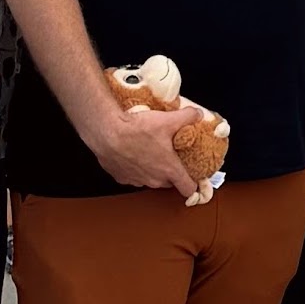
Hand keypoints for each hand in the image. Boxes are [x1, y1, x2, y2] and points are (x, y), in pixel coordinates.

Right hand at [85, 101, 210, 197]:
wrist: (107, 133)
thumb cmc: (136, 130)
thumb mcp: (167, 119)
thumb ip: (187, 116)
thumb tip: (198, 114)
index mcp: (169, 170)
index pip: (189, 189)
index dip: (194, 185)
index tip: (196, 178)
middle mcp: (154, 179)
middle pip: (170, 182)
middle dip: (172, 172)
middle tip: (171, 156)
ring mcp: (137, 180)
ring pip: (151, 179)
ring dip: (152, 169)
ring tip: (150, 152)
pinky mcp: (122, 177)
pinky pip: (133, 176)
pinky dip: (135, 168)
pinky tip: (133, 153)